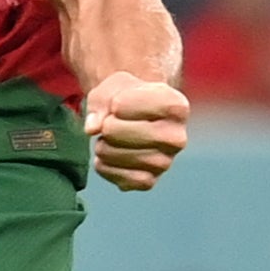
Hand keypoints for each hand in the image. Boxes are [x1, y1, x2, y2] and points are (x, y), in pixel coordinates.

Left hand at [83, 71, 188, 192]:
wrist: (135, 116)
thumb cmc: (126, 98)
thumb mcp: (111, 89)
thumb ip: (100, 104)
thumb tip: (92, 129)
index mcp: (176, 107)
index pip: (122, 106)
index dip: (112, 104)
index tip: (118, 103)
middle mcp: (177, 138)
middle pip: (119, 133)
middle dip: (106, 127)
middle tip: (109, 124)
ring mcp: (165, 162)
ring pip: (120, 157)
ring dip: (103, 148)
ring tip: (106, 139)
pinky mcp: (149, 181)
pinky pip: (120, 179)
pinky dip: (105, 167)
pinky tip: (107, 156)